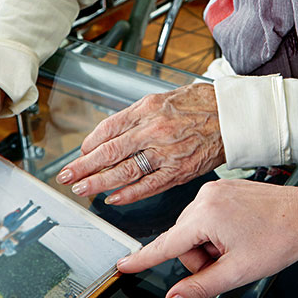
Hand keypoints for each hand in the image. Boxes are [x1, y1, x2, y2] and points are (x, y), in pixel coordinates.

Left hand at [56, 83, 224, 204]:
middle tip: (67, 176)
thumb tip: (110, 134)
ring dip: (99, 182)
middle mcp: (153, 130)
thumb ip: (135, 117)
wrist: (231, 115)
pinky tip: (113, 199)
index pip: (109, 128)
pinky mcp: (178, 171)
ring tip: (81, 189)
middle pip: (110, 151)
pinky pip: (148, 186)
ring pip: (124, 171)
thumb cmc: (198, 104)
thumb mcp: (161, 98)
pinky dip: (128, 194)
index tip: (79, 154)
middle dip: (84, 166)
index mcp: (147, 109)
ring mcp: (165, 153)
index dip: (90, 143)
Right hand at [117, 179, 297, 297]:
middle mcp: (205, 196)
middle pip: (183, 240)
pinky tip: (240, 235)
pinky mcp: (224, 186)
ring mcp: (215, 189)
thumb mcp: (237, 272)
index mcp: (205, 215)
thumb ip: (198, 288)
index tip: (123, 266)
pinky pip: (207, 214)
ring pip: (195, 229)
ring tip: (239, 248)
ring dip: (210, 246)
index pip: (165, 244)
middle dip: (200, 258)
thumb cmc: (279, 241)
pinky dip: (217, 231)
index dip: (142, 259)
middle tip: (229, 264)